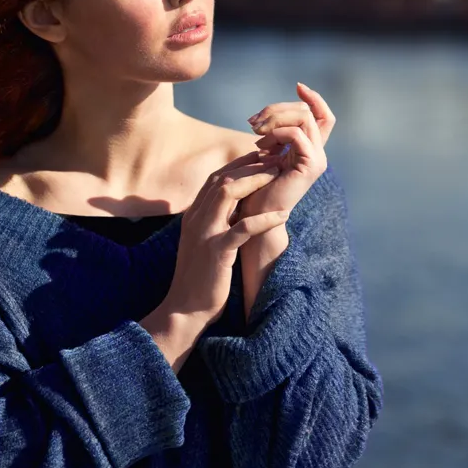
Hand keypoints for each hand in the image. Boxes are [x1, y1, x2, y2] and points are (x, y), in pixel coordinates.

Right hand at [157, 151, 290, 325]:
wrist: (184, 310)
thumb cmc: (200, 279)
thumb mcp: (205, 243)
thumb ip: (216, 224)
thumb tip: (239, 209)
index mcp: (194, 216)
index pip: (215, 179)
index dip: (239, 165)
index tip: (260, 157)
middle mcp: (196, 219)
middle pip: (222, 180)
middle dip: (249, 166)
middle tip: (274, 159)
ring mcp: (205, 234)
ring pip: (228, 194)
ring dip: (255, 181)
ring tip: (278, 175)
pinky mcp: (216, 252)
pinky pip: (243, 229)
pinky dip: (264, 219)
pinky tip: (283, 214)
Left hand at [239, 82, 333, 219]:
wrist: (254, 218)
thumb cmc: (254, 188)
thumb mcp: (265, 154)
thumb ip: (274, 136)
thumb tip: (268, 115)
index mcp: (309, 149)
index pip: (323, 116)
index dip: (314, 98)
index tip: (298, 85)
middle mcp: (317, 153)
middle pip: (308, 111)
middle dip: (277, 109)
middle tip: (252, 121)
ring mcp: (317, 160)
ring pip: (303, 118)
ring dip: (274, 118)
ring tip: (253, 131)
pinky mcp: (310, 167)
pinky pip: (297, 134)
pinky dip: (277, 132)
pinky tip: (260, 144)